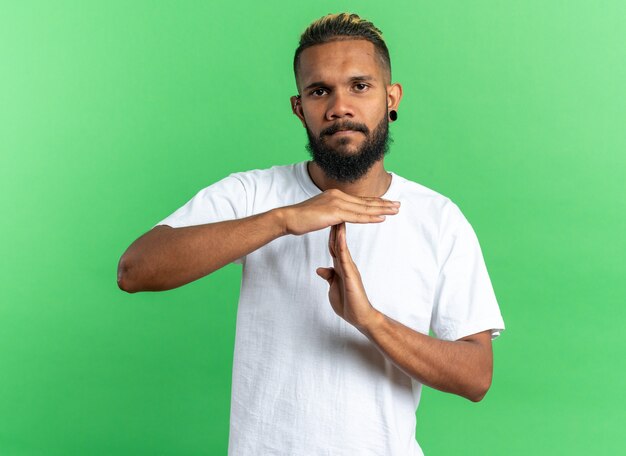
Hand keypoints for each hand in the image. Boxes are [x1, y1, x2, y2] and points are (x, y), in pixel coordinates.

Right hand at [279, 188, 399, 235]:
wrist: (289, 218)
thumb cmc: (301, 218)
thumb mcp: (320, 213)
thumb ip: (332, 214)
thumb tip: (339, 218)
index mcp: (335, 195)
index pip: (359, 200)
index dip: (375, 202)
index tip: (387, 204)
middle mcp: (338, 196)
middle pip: (365, 201)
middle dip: (383, 204)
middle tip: (398, 205)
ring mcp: (337, 203)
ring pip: (364, 208)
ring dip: (382, 209)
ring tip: (395, 211)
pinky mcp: (335, 212)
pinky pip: (357, 216)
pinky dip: (371, 217)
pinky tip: (382, 218)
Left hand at [316, 222, 380, 330]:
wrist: (360, 317)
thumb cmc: (348, 303)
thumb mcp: (333, 287)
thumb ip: (329, 276)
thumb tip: (320, 269)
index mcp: (341, 266)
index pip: (334, 245)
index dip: (329, 232)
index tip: (325, 219)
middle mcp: (346, 263)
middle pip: (338, 241)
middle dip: (335, 226)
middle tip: (332, 210)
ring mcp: (349, 267)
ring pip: (342, 245)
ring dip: (339, 231)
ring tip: (337, 216)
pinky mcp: (350, 274)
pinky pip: (344, 257)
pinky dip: (341, 245)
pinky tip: (339, 235)